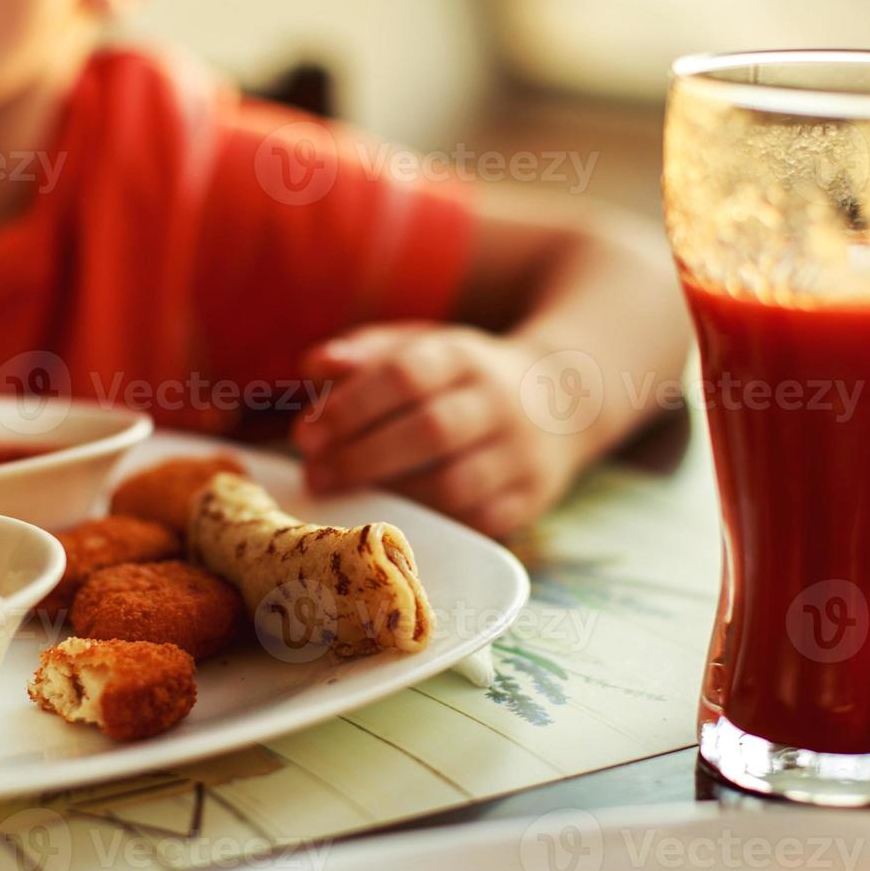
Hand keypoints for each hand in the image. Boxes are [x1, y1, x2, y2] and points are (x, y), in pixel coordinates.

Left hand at [293, 323, 584, 538]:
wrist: (563, 397)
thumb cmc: (463, 376)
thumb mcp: (422, 346)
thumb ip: (366, 353)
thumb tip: (313, 367)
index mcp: (465, 356)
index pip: (406, 375)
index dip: (351, 407)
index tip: (306, 435)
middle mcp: (499, 403)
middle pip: (431, 430)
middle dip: (362, 457)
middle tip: (315, 476)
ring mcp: (520, 454)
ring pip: (456, 485)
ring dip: (392, 497)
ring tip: (346, 501)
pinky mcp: (530, 499)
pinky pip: (477, 522)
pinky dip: (430, 525)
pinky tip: (392, 520)